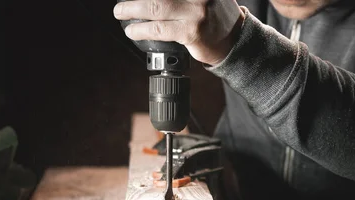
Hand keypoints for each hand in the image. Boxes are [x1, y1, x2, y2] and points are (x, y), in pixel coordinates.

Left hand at [113, 0, 244, 65]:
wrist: (234, 39)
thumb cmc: (215, 13)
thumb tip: (149, 0)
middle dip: (135, 0)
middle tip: (120, 4)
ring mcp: (196, 12)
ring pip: (156, 7)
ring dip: (132, 10)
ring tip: (121, 13)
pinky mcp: (191, 32)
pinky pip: (160, 29)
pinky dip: (142, 30)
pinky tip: (132, 31)